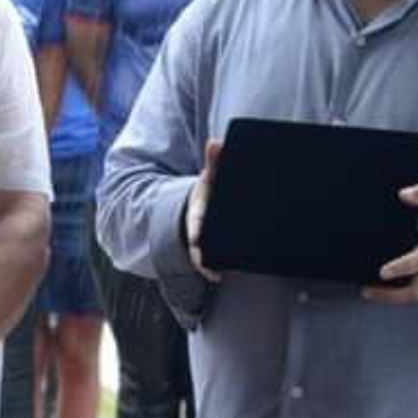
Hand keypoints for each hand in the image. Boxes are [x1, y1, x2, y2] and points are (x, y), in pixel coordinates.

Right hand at [183, 140, 222, 281]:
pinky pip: (215, 262)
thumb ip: (214, 161)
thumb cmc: (211, 191)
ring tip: (216, 274)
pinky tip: (222, 274)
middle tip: (207, 266)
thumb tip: (215, 143)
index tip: (196, 240)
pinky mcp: (218, 251)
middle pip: (196, 247)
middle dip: (200, 257)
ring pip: (203, 258)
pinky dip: (216, 269)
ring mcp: (207, 243)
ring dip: (208, 266)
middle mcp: (199, 230)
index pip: (195, 223)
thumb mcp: (211, 176)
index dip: (195, 232)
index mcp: (198, 212)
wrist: (207, 206)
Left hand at [364, 184, 417, 304]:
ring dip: (395, 294)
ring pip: (417, 293)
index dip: (400, 268)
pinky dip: (407, 288)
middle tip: (366, 291)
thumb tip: (403, 194)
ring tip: (370, 289)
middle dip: (389, 296)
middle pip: (415, 292)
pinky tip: (391, 283)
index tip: (382, 272)